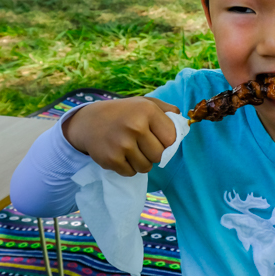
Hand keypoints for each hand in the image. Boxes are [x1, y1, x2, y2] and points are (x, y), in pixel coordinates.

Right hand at [62, 96, 180, 175]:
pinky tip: (121, 155)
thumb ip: (168, 111)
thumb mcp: (145, 103)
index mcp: (147, 110)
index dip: (166, 142)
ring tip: (131, 150)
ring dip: (141, 162)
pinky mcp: (111, 159)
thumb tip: (185, 125)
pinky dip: (128, 168)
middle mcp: (135, 126)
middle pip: (159, 155)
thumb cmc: (124, 113)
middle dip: (153, 153)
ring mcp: (122, 144)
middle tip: (142, 145)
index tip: (158, 139)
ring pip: (146, 167)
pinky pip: (131, 173)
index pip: (171, 139)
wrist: (89, 122)